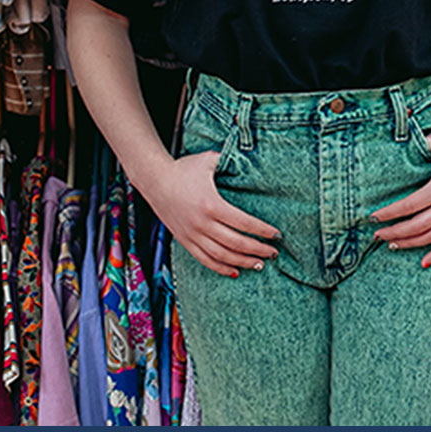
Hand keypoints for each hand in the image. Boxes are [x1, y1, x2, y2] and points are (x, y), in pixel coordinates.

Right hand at [140, 150, 279, 277]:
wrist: (153, 180)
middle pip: (236, 243)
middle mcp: (202, 223)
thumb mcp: (208, 160)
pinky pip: (205, 259)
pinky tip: (235, 271)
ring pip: (222, 256)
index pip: (244, 223)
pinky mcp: (185, 240)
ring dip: (243, 262)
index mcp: (212, 204)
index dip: (262, 231)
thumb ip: (229, 161)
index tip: (276, 235)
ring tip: (259, 264)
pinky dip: (221, 268)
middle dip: (258, 250)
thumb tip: (248, 159)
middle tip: (273, 253)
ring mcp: (192, 234)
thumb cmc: (183, 168)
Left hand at [371, 130, 430, 267]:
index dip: (389, 213)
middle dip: (394, 232)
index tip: (374, 217)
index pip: (408, 206)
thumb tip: (398, 141)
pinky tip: (423, 262)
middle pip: (416, 226)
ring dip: (410, 243)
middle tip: (377, 234)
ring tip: (392, 244)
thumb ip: (418, 144)